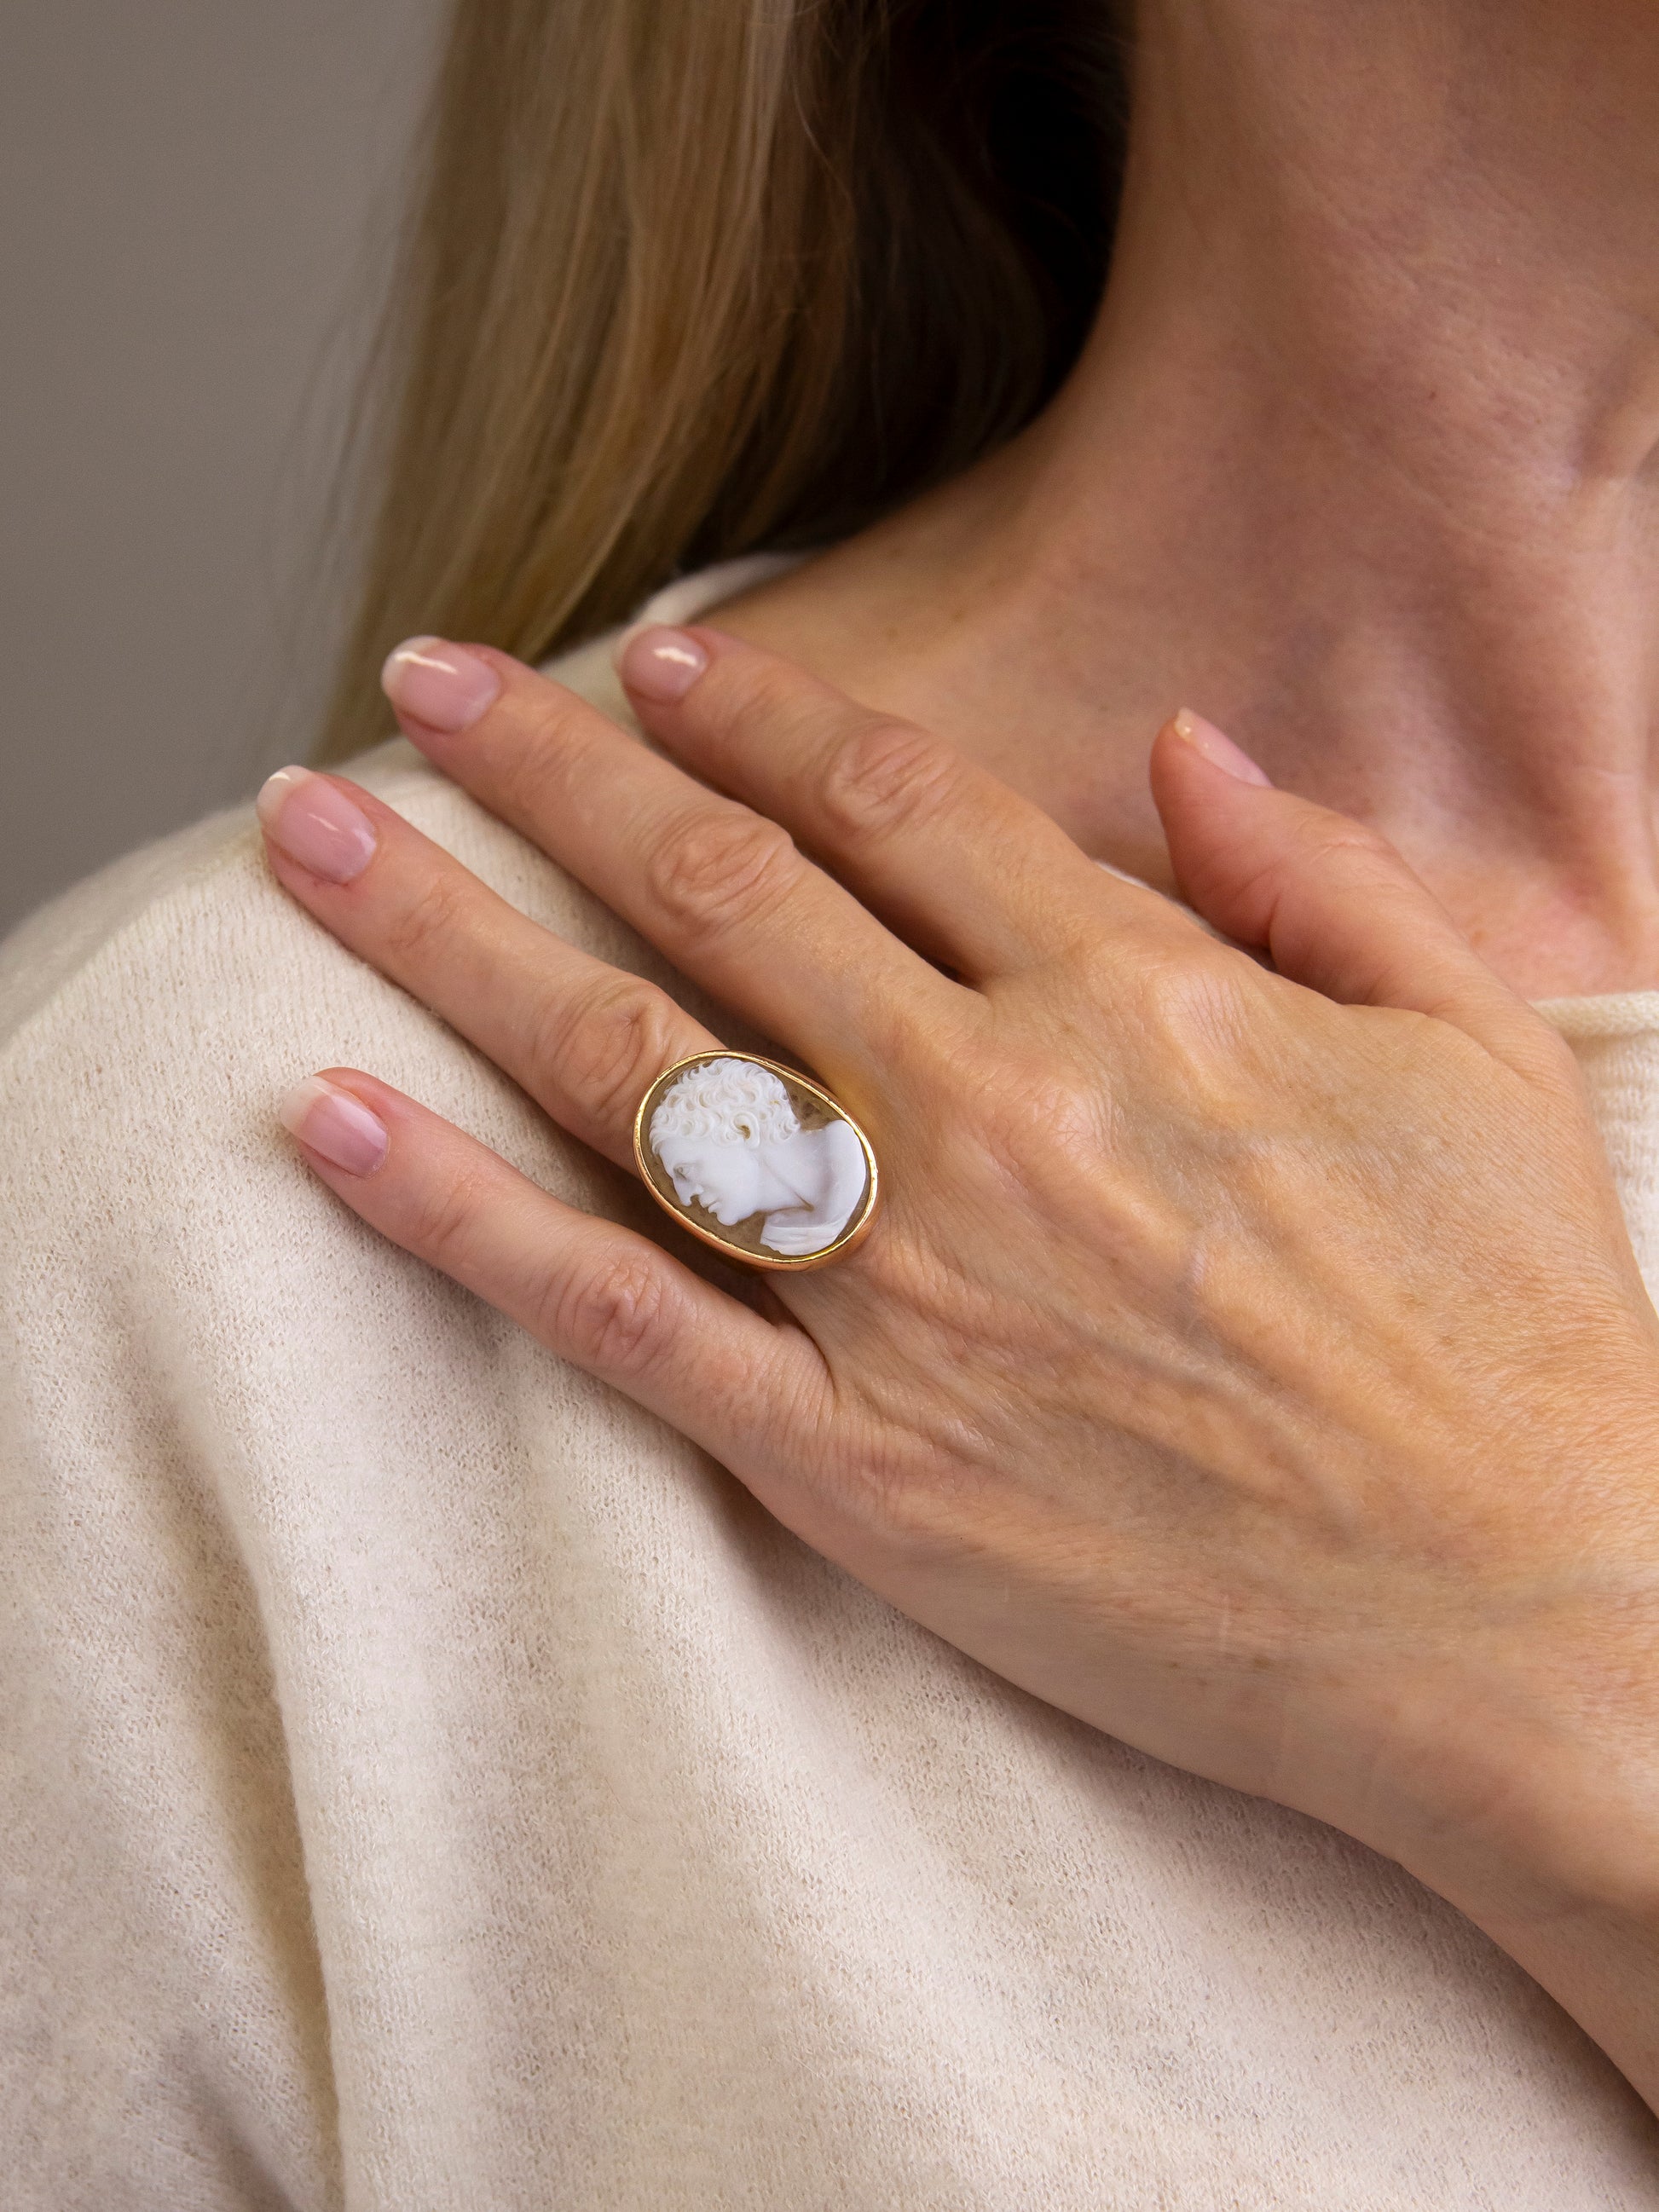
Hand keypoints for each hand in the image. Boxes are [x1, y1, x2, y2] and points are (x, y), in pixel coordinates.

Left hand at [259, 625, 1658, 2096]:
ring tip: (310, 838)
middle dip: (547, 765)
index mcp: (1137, 999)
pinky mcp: (859, 1468)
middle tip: (423, 676)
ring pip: (627, 1070)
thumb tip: (1177, 744)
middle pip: (716, 889)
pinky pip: (624, 1322)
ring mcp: (909, 1292)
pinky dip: (467, 1220)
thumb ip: (1319, 873)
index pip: (890, 799)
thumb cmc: (1518, 1336)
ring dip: (449, 935)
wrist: (1530, 1620)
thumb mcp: (1475, 1050)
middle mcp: (990, 1114)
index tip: (654, 662)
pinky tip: (341, 1129)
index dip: (752, 708)